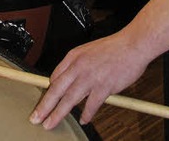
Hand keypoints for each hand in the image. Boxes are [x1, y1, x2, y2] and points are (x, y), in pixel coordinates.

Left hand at [29, 29, 149, 128]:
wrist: (132, 45)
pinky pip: (91, 105)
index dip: (47, 92)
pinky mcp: (103, 86)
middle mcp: (79, 66)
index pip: (55, 77)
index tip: (43, 102)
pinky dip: (86, 114)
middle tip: (35, 118)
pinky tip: (83, 119)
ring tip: (50, 124)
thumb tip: (69, 81)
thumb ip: (78, 65)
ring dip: (58, 114)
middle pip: (57, 90)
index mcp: (74, 56)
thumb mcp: (88, 51)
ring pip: (69, 99)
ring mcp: (90, 77)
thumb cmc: (113, 48)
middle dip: (44, 106)